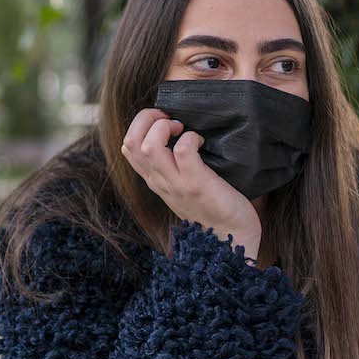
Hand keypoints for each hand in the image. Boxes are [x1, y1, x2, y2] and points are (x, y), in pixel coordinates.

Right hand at [120, 108, 261, 260]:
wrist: (230, 240)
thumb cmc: (213, 208)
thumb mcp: (184, 187)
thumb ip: (175, 166)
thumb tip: (180, 134)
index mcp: (154, 180)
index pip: (128, 146)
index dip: (141, 124)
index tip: (164, 120)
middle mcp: (159, 182)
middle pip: (131, 141)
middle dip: (147, 118)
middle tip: (171, 118)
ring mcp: (175, 184)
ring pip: (149, 145)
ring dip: (164, 127)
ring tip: (182, 128)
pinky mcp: (196, 184)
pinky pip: (183, 150)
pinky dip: (191, 138)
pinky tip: (202, 142)